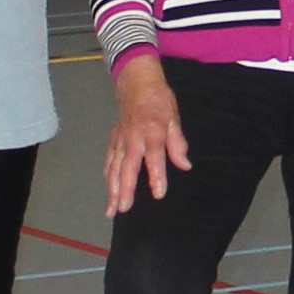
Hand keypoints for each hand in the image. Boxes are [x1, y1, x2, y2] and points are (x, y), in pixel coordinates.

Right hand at [104, 60, 190, 213]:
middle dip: (125, 189)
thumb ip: (178, 144)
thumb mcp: (174, 119)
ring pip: (114, 168)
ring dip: (112, 189)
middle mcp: (133, 138)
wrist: (137, 84)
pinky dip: (108, 178)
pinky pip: (109, 162)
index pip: (155, 157)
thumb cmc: (159, 102)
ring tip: (112, 209)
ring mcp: (120, 140)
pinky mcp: (113, 141)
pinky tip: (109, 191)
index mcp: (152, 131)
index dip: (157, 175)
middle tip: (124, 208)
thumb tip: (185, 165)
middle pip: (127, 166)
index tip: (158, 193)